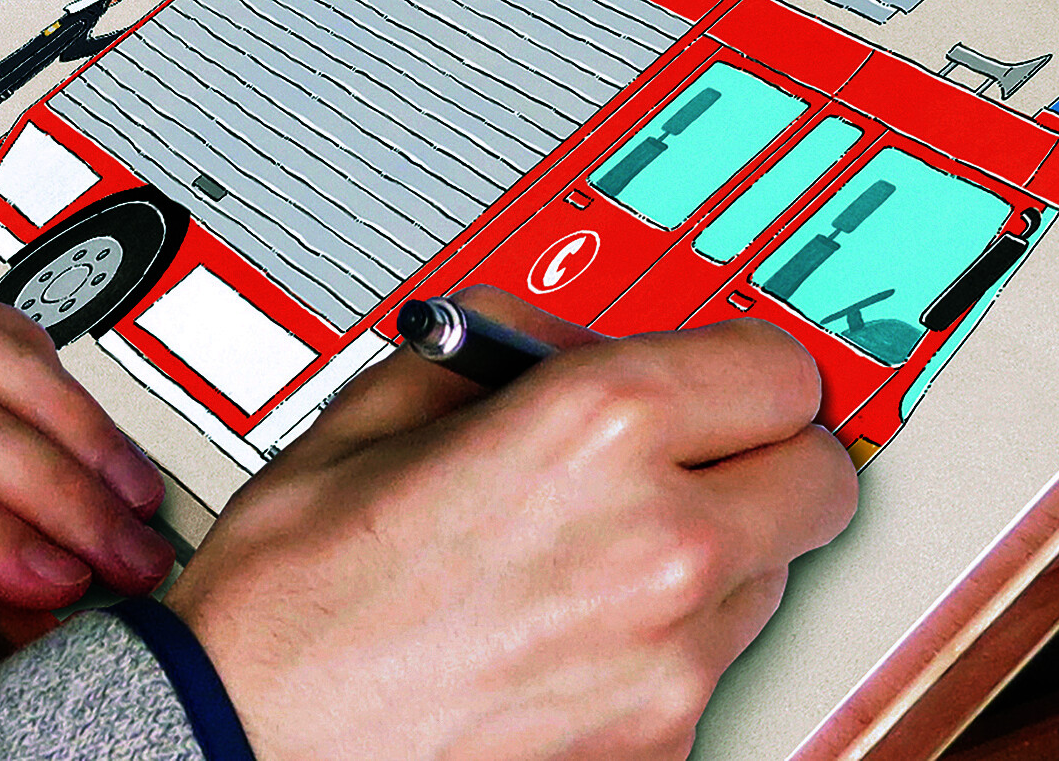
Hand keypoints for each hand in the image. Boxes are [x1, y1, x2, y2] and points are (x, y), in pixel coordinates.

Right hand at [172, 290, 860, 760]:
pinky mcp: (657, 748)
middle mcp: (661, 543)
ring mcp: (669, 662)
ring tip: (597, 555)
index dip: (738, 366)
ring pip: (772, 578)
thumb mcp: (379, 406)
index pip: (780, 368)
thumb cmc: (293, 599)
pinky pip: (710, 670)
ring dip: (717, 554)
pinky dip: (664, 648)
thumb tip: (559, 338)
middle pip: (818, 476)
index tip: (714, 378)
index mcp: (600, 427)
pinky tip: (570, 634)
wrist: (241, 740)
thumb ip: (499, 344)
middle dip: (760, 455)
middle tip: (692, 455)